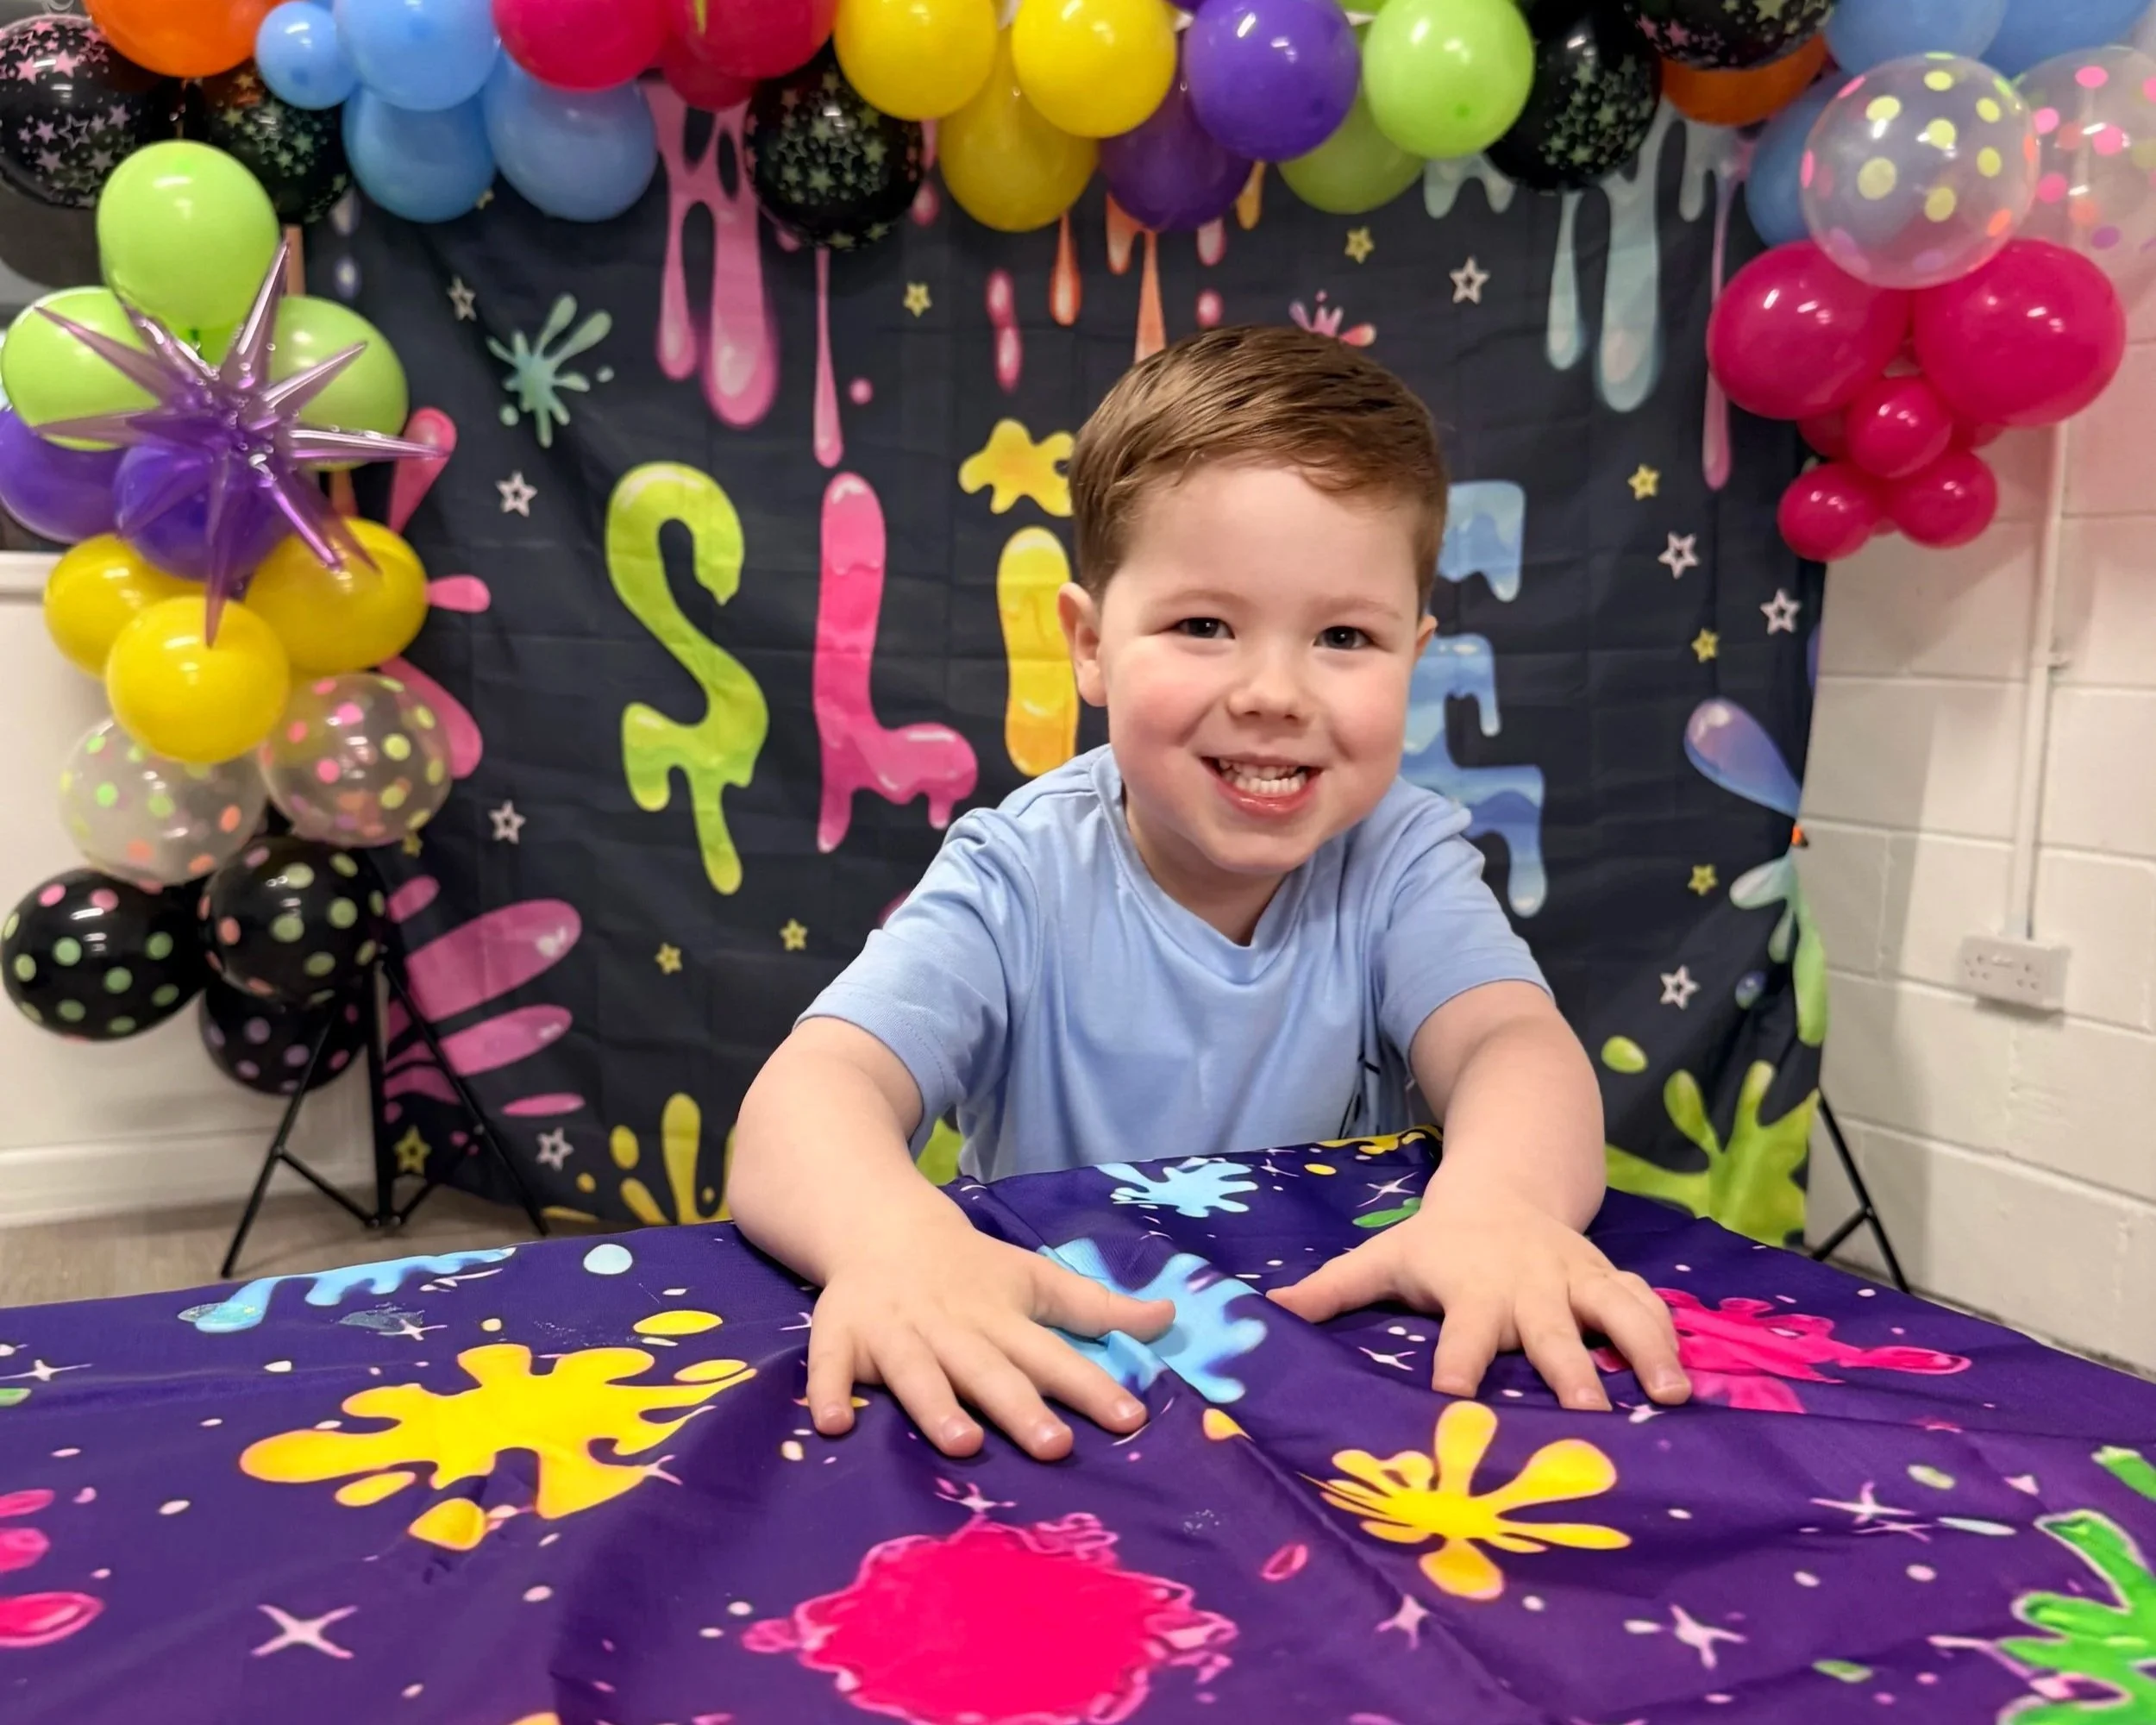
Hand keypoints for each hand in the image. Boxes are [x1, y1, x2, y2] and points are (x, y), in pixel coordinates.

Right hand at [807, 1212, 1175, 1461]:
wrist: (881, 1224)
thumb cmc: (970, 1270)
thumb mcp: (1035, 1280)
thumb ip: (1097, 1307)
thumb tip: (1169, 1318)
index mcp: (1000, 1316)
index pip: (1053, 1355)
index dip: (1091, 1386)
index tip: (1130, 1419)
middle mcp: (951, 1326)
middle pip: (989, 1369)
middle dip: (1019, 1407)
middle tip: (1053, 1447)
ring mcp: (893, 1332)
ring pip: (917, 1371)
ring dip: (937, 1404)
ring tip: (961, 1443)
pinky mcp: (840, 1334)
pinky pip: (828, 1366)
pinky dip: (826, 1391)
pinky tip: (833, 1425)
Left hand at [1267, 1177, 1688, 1411]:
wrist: (1504, 1185)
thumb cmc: (1439, 1241)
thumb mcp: (1384, 1256)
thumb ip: (1331, 1290)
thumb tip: (1266, 1316)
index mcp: (1471, 1290)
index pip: (1462, 1335)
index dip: (1457, 1364)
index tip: (1455, 1399)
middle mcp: (1529, 1288)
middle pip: (1550, 1331)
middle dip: (1569, 1369)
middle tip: (1587, 1413)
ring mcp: (1577, 1282)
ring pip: (1617, 1311)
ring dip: (1644, 1349)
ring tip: (1670, 1395)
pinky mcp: (1611, 1279)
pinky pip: (1647, 1303)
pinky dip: (1671, 1333)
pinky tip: (1691, 1374)